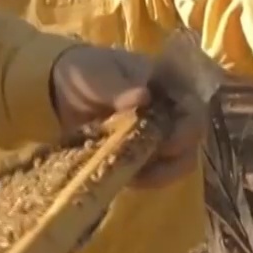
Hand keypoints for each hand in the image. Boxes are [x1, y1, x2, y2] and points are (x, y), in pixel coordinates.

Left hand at [48, 44, 204, 187]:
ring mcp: (159, 134)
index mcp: (167, 82)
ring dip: (163, 172)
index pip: (194, 105)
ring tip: (137, 177)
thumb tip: (143, 97)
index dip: (188, 127)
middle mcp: (171, 110)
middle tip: (150, 164)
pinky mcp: (143, 155)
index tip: (168, 142)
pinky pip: (156, 173)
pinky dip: (146, 180)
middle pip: (192, 138)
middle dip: (176, 155)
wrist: (59, 90)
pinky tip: (128, 180)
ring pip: (180, 160)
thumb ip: (117, 87)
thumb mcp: (95, 74)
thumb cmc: (84, 73)